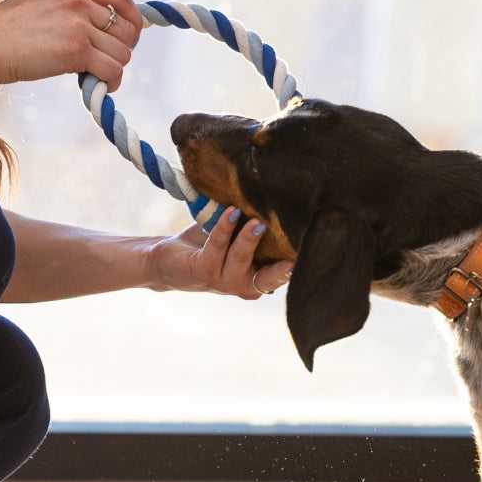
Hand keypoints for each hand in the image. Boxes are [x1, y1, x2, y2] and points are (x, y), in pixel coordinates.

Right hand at [0, 0, 141, 90]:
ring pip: (122, 52)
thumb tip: (99, 26)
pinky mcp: (77, 50)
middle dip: (120, 48)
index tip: (126, 35)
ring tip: (95, 75)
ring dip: (113, 67)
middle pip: (125, 27)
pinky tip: (99, 86)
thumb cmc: (5, 30)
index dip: (131, 19)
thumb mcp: (41, 1)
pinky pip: (112, 69)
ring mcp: (78, 24)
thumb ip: (70, 6)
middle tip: (104, 60)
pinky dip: (111, 82)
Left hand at [147, 209, 294, 299]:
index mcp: (257, 278)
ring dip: (248, 237)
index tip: (315, 246)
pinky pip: (217, 247)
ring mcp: (223, 282)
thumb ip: (255, 225)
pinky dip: (225, 228)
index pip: (284, 274)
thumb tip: (277, 197)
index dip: (298, 264)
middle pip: (270, 274)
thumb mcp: (236, 235)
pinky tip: (230, 213)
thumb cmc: (207, 245)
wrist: (167, 258)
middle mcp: (244, 285)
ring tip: (254, 219)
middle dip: (281, 258)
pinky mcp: (203, 272)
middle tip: (288, 234)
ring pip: (242, 258)